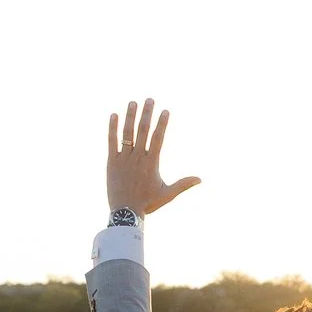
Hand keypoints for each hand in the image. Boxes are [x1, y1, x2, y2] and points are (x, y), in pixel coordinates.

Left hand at [104, 98, 201, 216]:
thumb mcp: (168, 194)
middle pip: (143, 130)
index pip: (158, 138)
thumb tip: (200, 179)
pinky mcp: (112, 162)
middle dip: (146, 114)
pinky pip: (112, 141)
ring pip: (127, 133)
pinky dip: (112, 128)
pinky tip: (114, 115)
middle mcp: (138, 157)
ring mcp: (124, 158)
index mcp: (151, 163)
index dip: (162, 123)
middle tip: (149, 99)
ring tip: (133, 102)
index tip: (165, 111)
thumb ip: (183, 184)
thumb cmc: (147, 204)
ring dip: (130, 116)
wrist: (125, 212)